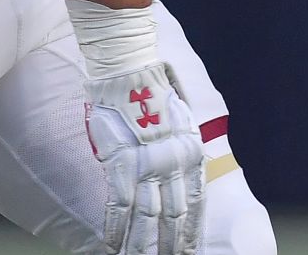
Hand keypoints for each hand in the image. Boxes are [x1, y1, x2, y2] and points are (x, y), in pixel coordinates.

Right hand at [83, 62, 203, 254]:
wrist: (130, 70)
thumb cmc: (151, 93)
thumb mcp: (180, 121)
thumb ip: (180, 148)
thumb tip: (178, 173)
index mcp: (191, 152)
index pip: (196, 202)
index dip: (192, 231)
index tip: (189, 251)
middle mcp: (174, 161)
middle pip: (173, 215)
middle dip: (170, 245)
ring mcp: (148, 163)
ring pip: (147, 217)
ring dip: (141, 246)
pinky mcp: (121, 162)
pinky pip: (120, 205)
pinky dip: (115, 228)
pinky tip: (112, 245)